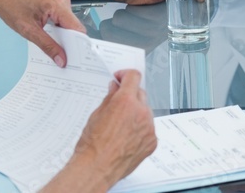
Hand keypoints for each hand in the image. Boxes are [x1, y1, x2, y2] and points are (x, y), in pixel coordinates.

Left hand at [0, 0, 84, 66]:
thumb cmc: (10, 6)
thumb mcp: (28, 30)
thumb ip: (47, 46)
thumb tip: (61, 59)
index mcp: (57, 3)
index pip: (77, 28)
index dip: (77, 44)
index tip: (74, 57)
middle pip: (73, 24)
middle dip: (67, 39)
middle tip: (57, 51)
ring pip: (68, 20)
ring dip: (61, 31)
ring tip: (45, 33)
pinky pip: (63, 14)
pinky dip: (57, 24)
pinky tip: (45, 26)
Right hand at [42, 70, 156, 192]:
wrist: (96, 169)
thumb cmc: (92, 146)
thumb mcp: (96, 115)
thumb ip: (109, 99)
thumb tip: (115, 88)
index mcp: (125, 102)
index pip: (133, 77)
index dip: (126, 75)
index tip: (122, 78)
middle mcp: (141, 112)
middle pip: (141, 94)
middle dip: (130, 97)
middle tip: (118, 105)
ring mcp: (149, 127)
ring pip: (146, 113)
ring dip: (136, 114)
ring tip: (120, 128)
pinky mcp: (152, 141)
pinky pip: (149, 129)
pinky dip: (140, 130)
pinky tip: (126, 139)